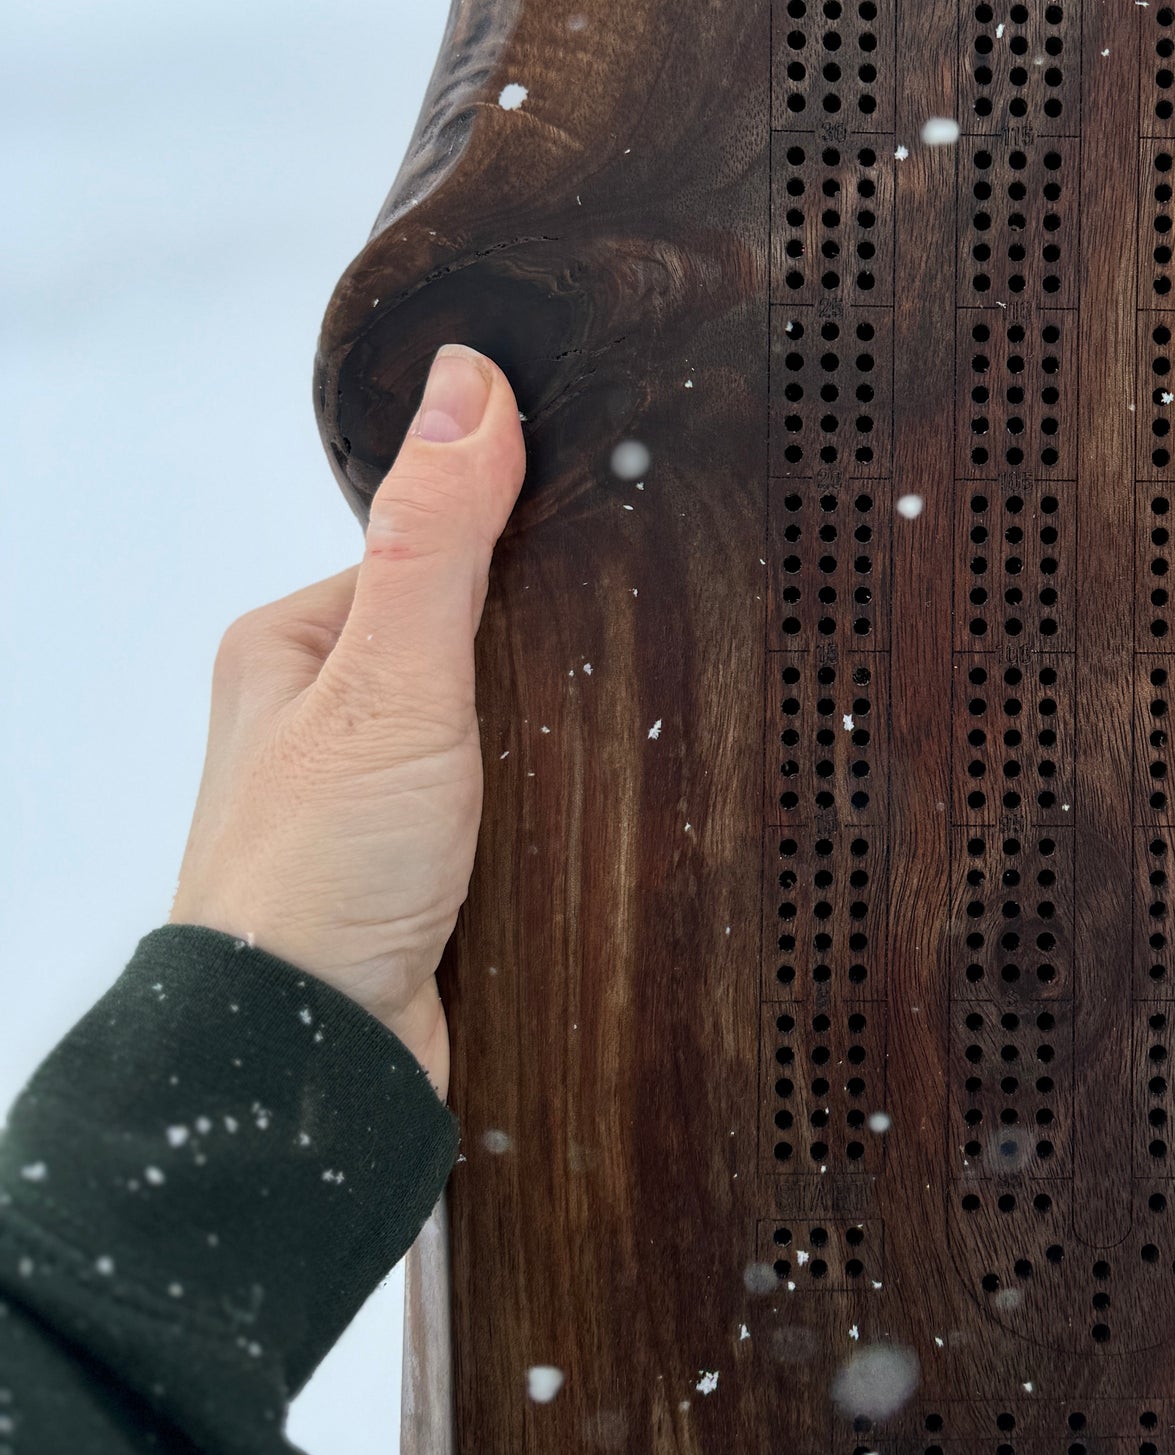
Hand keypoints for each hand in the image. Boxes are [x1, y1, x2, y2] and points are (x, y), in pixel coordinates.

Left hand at [170, 346, 525, 1096]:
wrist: (311, 1072)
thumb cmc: (310, 883)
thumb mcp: (389, 684)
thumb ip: (434, 539)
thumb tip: (467, 382)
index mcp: (296, 647)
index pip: (437, 552)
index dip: (518, 557)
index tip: (583, 574)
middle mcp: (330, 718)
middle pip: (483, 643)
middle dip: (542, 668)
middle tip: (586, 691)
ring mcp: (384, 802)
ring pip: (513, 734)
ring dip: (559, 752)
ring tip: (598, 764)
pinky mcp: (438, 877)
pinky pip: (524, 813)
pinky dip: (560, 817)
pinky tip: (593, 824)